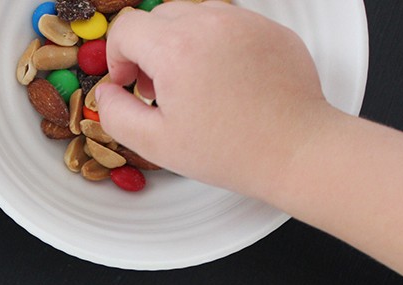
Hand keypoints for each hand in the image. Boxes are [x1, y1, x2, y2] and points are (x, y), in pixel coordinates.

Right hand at [97, 1, 336, 198]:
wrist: (296, 149)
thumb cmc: (231, 150)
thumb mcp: (156, 143)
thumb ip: (115, 114)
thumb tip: (106, 93)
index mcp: (176, 48)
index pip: (127, 27)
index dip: (117, 57)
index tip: (128, 84)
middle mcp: (210, 22)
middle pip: (159, 17)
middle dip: (149, 50)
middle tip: (160, 90)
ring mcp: (244, 21)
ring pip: (195, 16)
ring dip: (182, 44)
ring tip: (194, 87)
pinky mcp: (270, 29)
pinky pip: (230, 25)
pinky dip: (218, 46)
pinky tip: (227, 84)